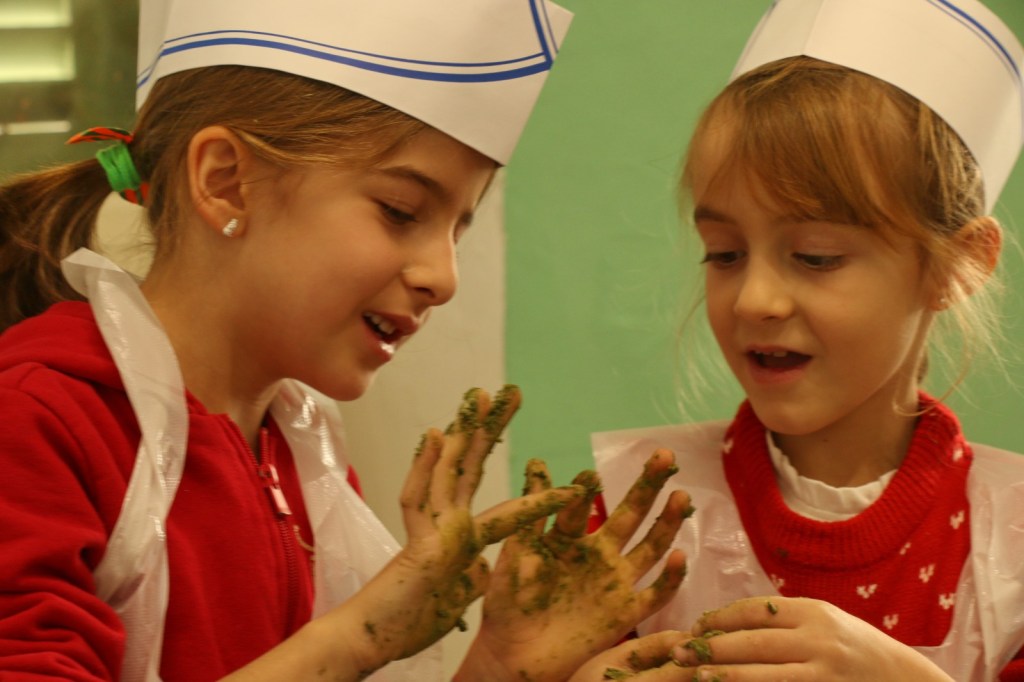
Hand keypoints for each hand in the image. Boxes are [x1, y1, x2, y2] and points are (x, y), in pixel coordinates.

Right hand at [326, 386, 585, 675]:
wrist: (368, 640)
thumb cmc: (408, 622)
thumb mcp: (457, 599)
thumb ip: (472, 576)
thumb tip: (485, 564)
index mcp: (461, 538)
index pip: (500, 507)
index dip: (530, 493)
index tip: (560, 480)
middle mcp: (447, 524)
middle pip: (472, 466)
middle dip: (490, 429)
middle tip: (511, 392)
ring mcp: (434, 530)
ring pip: (453, 471)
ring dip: (469, 433)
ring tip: (484, 396)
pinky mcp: (422, 544)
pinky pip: (423, 499)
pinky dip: (427, 467)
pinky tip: (435, 434)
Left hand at [455, 449, 691, 681]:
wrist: (512, 657)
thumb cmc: (508, 604)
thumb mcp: (516, 553)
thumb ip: (531, 513)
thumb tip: (538, 462)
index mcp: (569, 538)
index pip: (584, 504)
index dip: (589, 487)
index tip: (589, 474)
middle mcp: (598, 554)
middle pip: (630, 514)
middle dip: (647, 485)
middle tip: (663, 455)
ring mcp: (615, 583)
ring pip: (650, 547)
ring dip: (667, 522)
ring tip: (680, 494)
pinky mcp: (625, 614)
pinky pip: (655, 595)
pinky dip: (671, 578)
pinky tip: (681, 556)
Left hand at [671, 596, 954, 680]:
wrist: (903, 681)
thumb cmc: (856, 649)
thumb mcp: (826, 622)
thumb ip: (786, 619)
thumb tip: (729, 622)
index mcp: (814, 612)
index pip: (756, 610)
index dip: (721, 618)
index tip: (696, 625)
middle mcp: (818, 639)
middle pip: (753, 641)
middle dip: (713, 645)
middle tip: (681, 650)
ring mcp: (823, 671)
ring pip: (762, 672)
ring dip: (725, 674)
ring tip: (696, 675)